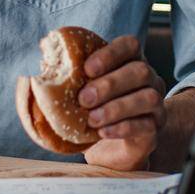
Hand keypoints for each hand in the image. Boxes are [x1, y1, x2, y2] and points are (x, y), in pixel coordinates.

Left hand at [76, 34, 165, 171]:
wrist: (112, 148)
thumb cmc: (94, 110)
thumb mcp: (79, 90)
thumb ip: (67, 75)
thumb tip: (38, 57)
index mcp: (130, 61)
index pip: (130, 45)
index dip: (110, 54)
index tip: (87, 69)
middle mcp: (149, 79)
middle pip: (140, 71)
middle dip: (110, 84)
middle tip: (84, 99)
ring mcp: (156, 105)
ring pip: (148, 97)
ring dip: (116, 107)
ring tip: (92, 118)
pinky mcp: (155, 130)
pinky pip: (146, 125)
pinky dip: (122, 127)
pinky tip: (103, 132)